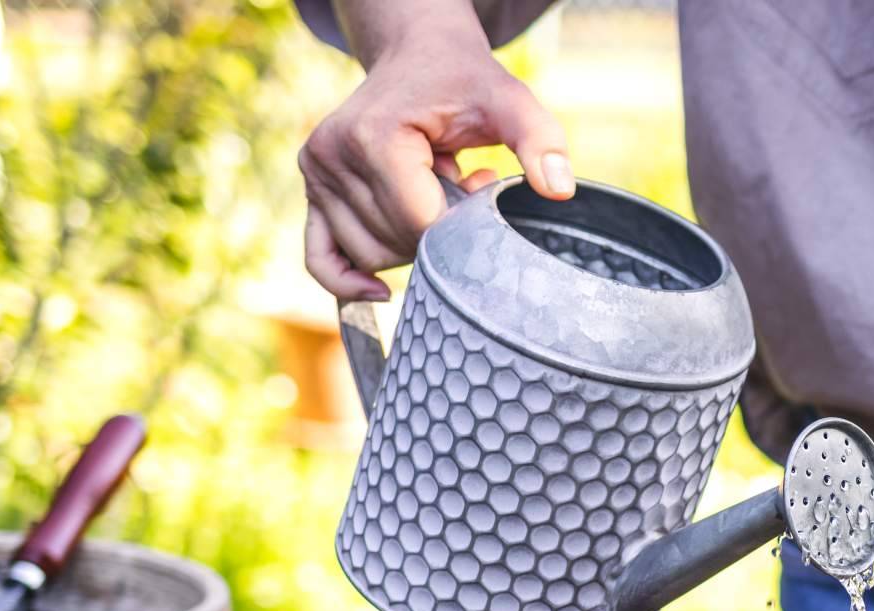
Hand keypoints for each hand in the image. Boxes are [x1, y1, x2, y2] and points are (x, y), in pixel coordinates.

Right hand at [299, 31, 572, 299]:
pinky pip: (320, 256)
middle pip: (395, 242)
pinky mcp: (313, 191)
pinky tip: (381, 291)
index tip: (477, 187)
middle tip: (460, 182)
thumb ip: (539, 139)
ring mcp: (316, 175)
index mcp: (374, 136)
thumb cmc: (465, 81)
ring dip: (411, 240)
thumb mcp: (510, 101)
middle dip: (438, 230)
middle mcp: (332, 156)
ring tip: (434, 190)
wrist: (419, 57)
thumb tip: (560, 190)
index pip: (421, 223)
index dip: (461, 227)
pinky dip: (347, 279)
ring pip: (369, 255)